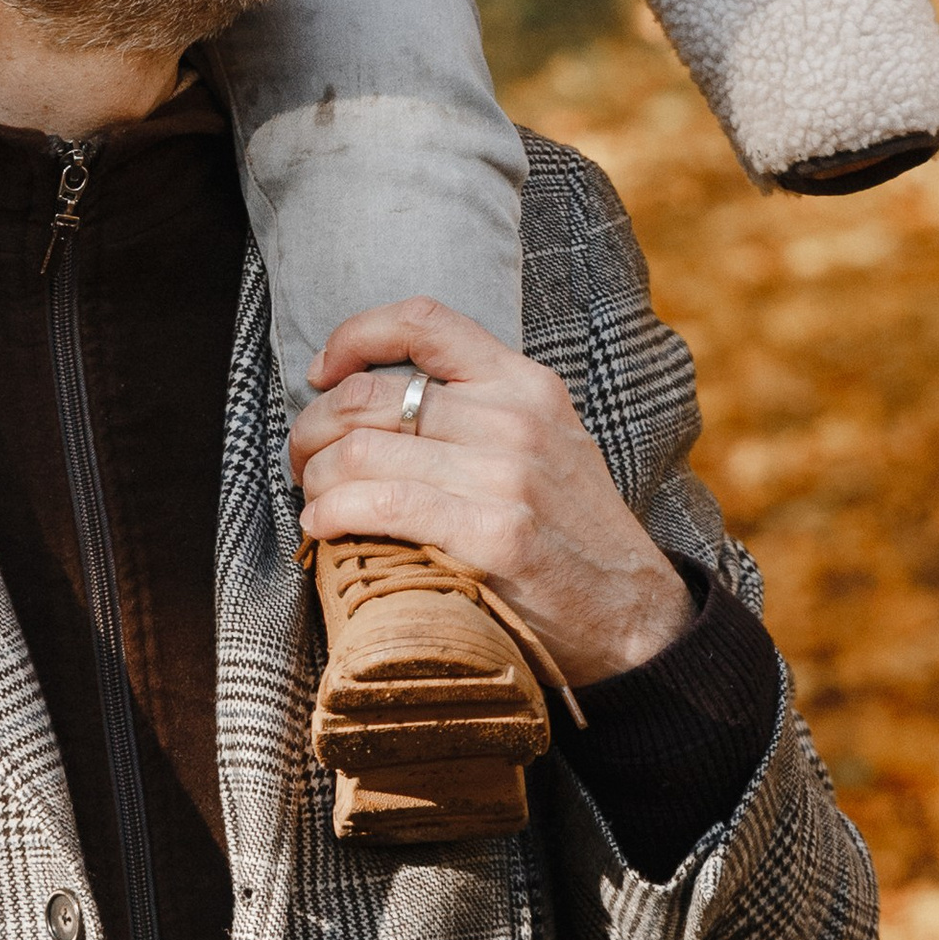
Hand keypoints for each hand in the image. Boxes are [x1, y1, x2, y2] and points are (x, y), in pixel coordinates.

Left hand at [290, 301, 692, 693]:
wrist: (637, 617)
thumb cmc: (574, 534)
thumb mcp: (547, 443)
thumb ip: (481, 412)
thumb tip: (376, 406)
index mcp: (525, 385)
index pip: (424, 322)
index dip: (355, 336)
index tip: (322, 373)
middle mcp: (515, 419)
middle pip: (370, 396)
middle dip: (312, 428)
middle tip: (302, 461)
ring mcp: (506, 476)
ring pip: (361, 452)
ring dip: (315, 479)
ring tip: (313, 501)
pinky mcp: (494, 537)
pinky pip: (380, 506)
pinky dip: (331, 514)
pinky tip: (322, 528)